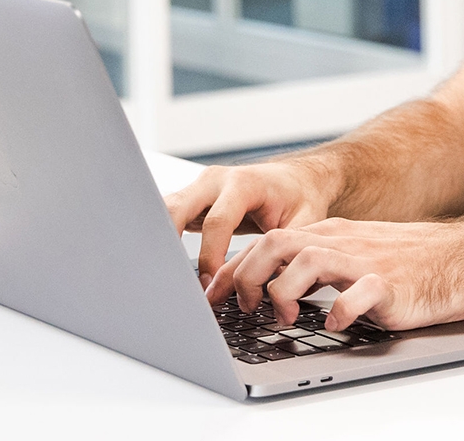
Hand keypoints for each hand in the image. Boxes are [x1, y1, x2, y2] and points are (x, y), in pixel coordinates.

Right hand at [164, 160, 337, 287]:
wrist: (296, 178)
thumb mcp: (303, 223)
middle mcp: (215, 180)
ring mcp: (201, 187)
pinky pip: (171, 216)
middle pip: (177, 208)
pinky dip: (165, 239)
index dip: (210, 257)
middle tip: (173, 282)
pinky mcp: (194, 199)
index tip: (209, 285)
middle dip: (169, 245)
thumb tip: (262, 285)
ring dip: (161, 242)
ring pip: (166, 210)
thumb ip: (283, 249)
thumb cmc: (301, 198)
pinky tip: (166, 265)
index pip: (217, 222)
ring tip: (164, 276)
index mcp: (243, 183)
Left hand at [206, 215, 463, 331]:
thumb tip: (269, 285)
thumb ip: (316, 265)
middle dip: (249, 275)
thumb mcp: (353, 254)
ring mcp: (365, 261)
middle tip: (244, 306)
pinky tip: (334, 323)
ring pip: (308, 261)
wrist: (459, 259)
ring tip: (284, 317)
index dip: (235, 267)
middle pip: (278, 243)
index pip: (268, 240)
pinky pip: (357, 296)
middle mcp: (342, 241)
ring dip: (284, 292)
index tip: (214, 293)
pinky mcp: (389, 284)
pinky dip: (338, 312)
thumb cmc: (406, 263)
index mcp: (330, 234)